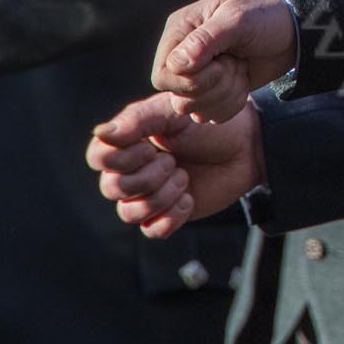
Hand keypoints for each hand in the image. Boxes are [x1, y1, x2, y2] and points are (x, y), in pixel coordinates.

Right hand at [86, 92, 265, 238]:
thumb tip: (100, 133)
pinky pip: (152, 231)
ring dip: (161, 196)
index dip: (120, 159)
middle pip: (111, 188)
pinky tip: (189, 198)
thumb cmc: (208, 124)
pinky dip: (172, 216)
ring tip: (184, 177)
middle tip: (174, 161)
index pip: (97, 158)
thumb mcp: (174, 113)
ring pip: (129, 213)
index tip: (151, 146)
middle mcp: (131, 171)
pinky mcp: (167, 215)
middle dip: (147, 177)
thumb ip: (137, 120)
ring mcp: (148, 195)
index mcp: (127, 143)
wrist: (245, 146)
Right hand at [152, 0, 296, 122]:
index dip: (193, 79)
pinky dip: (233, 103)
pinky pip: (212, 116)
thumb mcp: (238, 18)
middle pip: (179, 97)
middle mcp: (181, 57)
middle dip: (216, 86)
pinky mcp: (213, 93)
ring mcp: (196, 77)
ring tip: (241, 69)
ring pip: (195, 110)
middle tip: (237, 63)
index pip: (163, 76)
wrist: (291, 30)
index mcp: (179, 32)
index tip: (224, 60)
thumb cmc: (264, 15)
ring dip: (226, 94)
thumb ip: (207, 39)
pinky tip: (244, 82)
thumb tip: (177, 64)